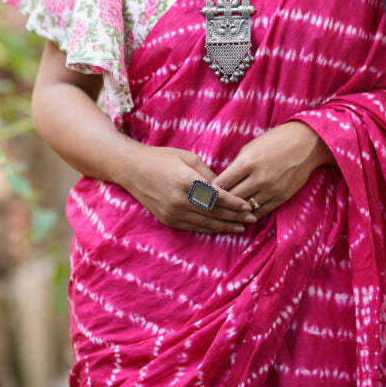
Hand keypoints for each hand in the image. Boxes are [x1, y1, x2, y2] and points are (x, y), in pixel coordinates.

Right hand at [117, 145, 256, 234]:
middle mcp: (180, 200)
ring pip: (205, 223)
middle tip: (252, 219)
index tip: (248, 206)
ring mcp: (173, 212)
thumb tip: (224, 187)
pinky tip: (220, 228)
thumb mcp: (188, 158)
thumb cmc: (162, 158)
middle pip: (214, 212)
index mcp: (187, 182)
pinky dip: (208, 228)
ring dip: (225, 226)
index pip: (217, 197)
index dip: (235, 203)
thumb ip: (207, 174)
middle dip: (235, 217)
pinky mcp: (167, 219)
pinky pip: (192, 227)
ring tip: (240, 228)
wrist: (132, 169)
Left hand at [213, 121, 333, 217]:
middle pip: (230, 198)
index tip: (201, 196)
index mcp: (247, 162)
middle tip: (207, 208)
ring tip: (222, 215)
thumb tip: (221, 182)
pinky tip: (241, 216)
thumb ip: (236, 166)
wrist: (307, 144)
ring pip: (244, 208)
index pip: (221, 183)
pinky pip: (260, 212)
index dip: (209, 191)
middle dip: (218, 204)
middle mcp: (258, 178)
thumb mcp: (251, 147)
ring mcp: (271, 189)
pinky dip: (249, 215)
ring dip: (233, 212)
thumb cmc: (275, 141)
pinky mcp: (281, 197)